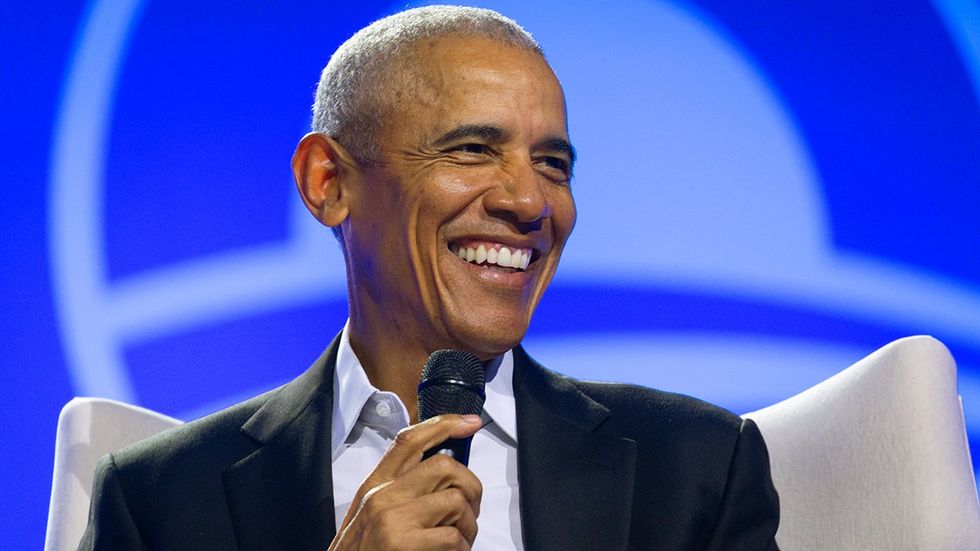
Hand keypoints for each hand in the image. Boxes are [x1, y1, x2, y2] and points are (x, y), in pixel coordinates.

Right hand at [328, 414, 483, 550]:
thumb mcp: (370, 516)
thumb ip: (398, 492)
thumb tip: (441, 475)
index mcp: (373, 486)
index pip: (410, 440)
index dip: (445, 424)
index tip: (471, 423)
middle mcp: (381, 497)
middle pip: (444, 466)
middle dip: (470, 487)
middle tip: (470, 510)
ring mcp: (392, 519)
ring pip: (456, 501)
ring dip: (469, 525)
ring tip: (459, 541)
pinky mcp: (403, 545)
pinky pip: (454, 537)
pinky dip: (462, 550)